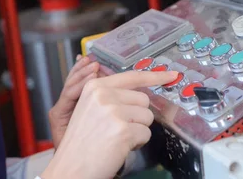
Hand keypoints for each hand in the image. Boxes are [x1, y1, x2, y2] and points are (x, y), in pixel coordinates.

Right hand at [41, 70, 177, 178]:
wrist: (71, 167)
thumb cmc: (82, 142)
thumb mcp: (90, 108)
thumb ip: (111, 96)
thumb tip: (141, 93)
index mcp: (95, 87)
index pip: (132, 76)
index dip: (155, 76)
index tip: (171, 75)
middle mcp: (103, 95)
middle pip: (143, 99)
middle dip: (138, 116)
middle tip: (119, 129)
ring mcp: (113, 112)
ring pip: (147, 116)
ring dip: (138, 130)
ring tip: (117, 138)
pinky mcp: (123, 130)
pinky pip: (146, 134)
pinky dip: (137, 143)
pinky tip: (119, 147)